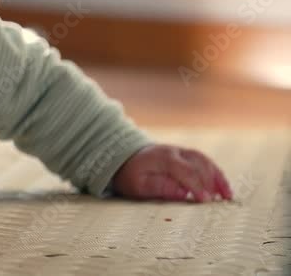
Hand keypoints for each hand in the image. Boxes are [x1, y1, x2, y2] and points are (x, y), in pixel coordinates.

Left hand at [111, 144, 232, 202]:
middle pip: (198, 164)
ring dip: (217, 178)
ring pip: (205, 162)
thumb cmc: (132, 175)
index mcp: (162, 158)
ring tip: (227, 197)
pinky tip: (225, 190)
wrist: (127, 158)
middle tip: (216, 202)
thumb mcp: (137, 184)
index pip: (185, 170)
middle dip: (209, 183)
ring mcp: (183, 152)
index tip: (205, 200)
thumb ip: (159, 187)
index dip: (196, 185)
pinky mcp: (188, 155)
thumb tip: (183, 193)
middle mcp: (175, 152)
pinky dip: (217, 175)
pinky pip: (206, 162)